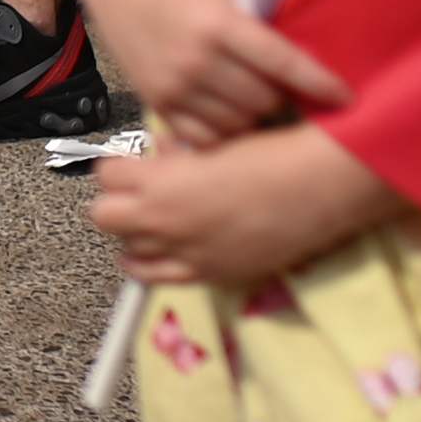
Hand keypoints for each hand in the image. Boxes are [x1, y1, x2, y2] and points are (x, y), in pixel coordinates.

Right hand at [82, 0, 350, 142]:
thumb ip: (259, 18)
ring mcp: (175, 85)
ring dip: (255, 114)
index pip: (284, 63)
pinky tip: (229, 112)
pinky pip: (204, 136)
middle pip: (265, 100)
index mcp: (219, 23)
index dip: (320, 83)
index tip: (346, 96)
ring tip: (257, 98)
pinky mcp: (156, 101)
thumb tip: (307, 50)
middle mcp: (197, 60)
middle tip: (288, 88)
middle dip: (282, 96)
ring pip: (238, 122)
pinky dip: (224, 130)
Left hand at [91, 122, 398, 291]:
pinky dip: (149, 264)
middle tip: (137, 192)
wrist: (316, 188)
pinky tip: (159, 251)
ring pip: (126, 249)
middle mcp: (163, 221)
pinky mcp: (207, 274)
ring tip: (154, 220)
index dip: (118, 166)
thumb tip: (161, 154)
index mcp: (161, 181)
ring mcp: (183, 252)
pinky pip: (155, 277)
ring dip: (135, 232)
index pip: (106, 174)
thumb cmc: (270, 154)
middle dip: (116, 201)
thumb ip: (177, 154)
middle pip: (103, 215)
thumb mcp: (214, 144)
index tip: (132, 164)